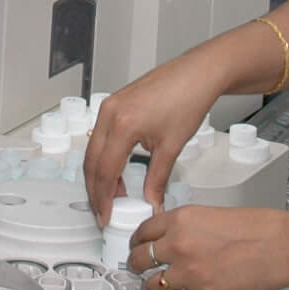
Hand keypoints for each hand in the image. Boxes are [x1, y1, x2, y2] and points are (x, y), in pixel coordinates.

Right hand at [83, 51, 229, 223]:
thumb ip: (157, 180)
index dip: (104, 198)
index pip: (105, 171)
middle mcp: (109, 113)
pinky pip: (100, 136)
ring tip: (112, 195)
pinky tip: (116, 171)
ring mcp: (109, 106)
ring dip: (98, 174)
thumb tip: (152, 203)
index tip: (107, 215)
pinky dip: (104, 156)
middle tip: (103, 211)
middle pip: (91, 162)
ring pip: (93, 149)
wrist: (197, 73)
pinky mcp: (114, 103)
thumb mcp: (171, 147)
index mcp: (122, 125)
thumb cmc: (188, 99)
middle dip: (95, 190)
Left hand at [127, 205, 288, 289]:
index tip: (138, 246)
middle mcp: (178, 245)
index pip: (143, 231)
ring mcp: (189, 272)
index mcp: (181, 219)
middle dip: (138, 265)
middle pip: (139, 259)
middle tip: (140, 268)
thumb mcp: (213, 214)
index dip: (137, 241)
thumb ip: (188, 227)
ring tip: (164, 286)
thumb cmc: (259, 228)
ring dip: (157, 286)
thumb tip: (175, 238)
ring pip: (153, 286)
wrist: (282, 246)